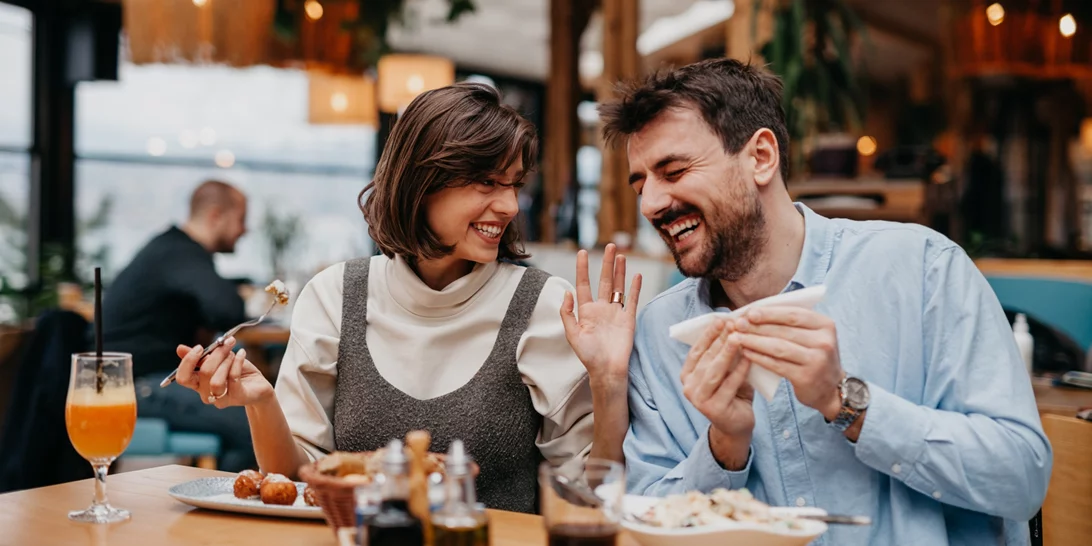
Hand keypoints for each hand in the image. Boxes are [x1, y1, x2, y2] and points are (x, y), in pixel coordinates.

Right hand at [174, 337, 273, 407]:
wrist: (258, 385)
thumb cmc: (237, 372)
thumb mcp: (219, 360)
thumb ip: (201, 356)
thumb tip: (179, 348)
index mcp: (198, 384)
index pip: (182, 378)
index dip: (188, 362)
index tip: (200, 347)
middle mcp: (207, 394)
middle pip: (203, 373)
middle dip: (216, 354)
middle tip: (226, 343)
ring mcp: (221, 398)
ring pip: (216, 380)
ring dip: (226, 361)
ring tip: (233, 353)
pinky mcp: (238, 397)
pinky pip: (234, 378)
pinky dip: (237, 362)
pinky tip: (242, 353)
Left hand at [560, 243, 641, 382]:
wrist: (607, 370)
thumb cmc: (588, 355)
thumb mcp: (572, 335)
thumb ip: (567, 313)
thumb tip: (566, 293)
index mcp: (586, 311)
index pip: (583, 284)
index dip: (583, 268)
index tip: (582, 252)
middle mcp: (601, 308)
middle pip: (605, 280)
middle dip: (607, 263)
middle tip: (610, 246)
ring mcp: (616, 312)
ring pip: (619, 286)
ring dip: (620, 271)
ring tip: (621, 255)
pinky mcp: (628, 319)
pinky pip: (632, 299)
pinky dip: (635, 287)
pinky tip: (636, 275)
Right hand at [680, 319, 754, 467]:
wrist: (737, 425)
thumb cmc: (732, 393)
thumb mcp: (725, 371)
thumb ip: (724, 354)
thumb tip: (734, 326)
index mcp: (687, 375)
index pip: (696, 350)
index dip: (708, 334)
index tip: (720, 319)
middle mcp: (688, 387)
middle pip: (706, 359)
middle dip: (720, 340)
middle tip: (733, 324)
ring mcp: (699, 400)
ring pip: (714, 372)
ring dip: (726, 353)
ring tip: (738, 337)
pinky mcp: (714, 410)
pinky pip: (729, 386)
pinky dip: (739, 371)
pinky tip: (749, 358)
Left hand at [733, 306, 843, 419]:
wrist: (829, 389)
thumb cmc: (813, 356)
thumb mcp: (811, 336)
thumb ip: (790, 323)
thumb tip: (754, 312)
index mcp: (825, 325)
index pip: (793, 314)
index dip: (769, 313)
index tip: (749, 312)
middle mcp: (824, 341)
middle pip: (784, 330)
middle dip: (757, 326)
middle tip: (737, 324)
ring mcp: (816, 360)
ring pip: (778, 347)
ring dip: (754, 341)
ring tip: (737, 338)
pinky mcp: (806, 377)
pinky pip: (777, 364)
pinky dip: (759, 357)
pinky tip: (746, 353)